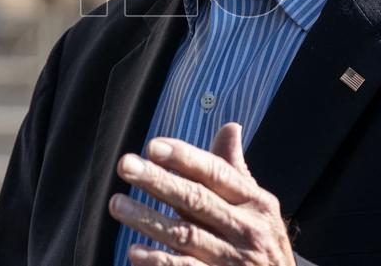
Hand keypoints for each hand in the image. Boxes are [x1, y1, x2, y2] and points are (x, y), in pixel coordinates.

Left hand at [109, 122, 294, 264]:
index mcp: (256, 202)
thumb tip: (230, 127)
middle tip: (126, 165)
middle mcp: (247, 230)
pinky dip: (159, 262)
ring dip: (148, 219)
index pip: (217, 173)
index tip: (153, 146)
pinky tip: (135, 252)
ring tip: (117, 204)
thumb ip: (235, 170)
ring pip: (185, 235)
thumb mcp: (258, 206)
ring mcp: (234, 260)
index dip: (185, 158)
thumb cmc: (263, 243)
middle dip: (158, 180)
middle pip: (197, 200)